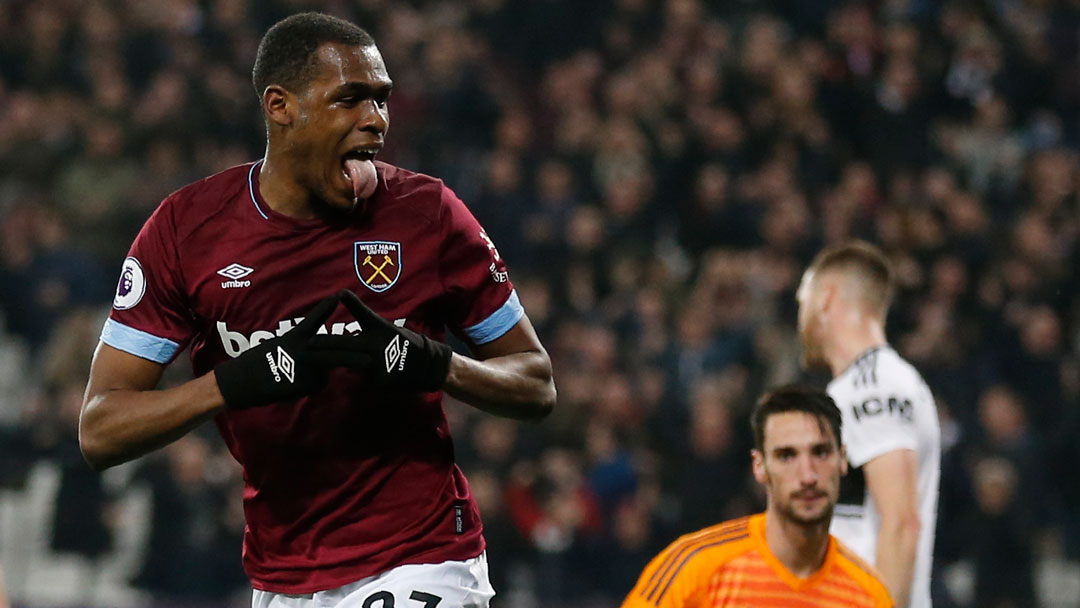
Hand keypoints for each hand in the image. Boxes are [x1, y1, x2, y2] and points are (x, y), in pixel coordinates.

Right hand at [214, 294, 369, 407]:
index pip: (314, 320)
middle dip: (353, 357)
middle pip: (333, 352)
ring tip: (300, 374)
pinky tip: (292, 384)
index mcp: (296, 336)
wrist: (244, 380)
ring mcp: (306, 368)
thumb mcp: (281, 346)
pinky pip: (316, 384)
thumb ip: (302, 346)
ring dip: (321, 373)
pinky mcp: (305, 384)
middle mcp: (304, 350)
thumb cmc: (259, 361)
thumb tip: (316, 354)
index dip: (326, 308)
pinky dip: (309, 384)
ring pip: (325, 371)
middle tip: (370, 360)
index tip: (337, 297)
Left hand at [311, 289, 452, 391]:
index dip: (352, 303)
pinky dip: (366, 376)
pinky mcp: (380, 379)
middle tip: (309, 344)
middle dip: (326, 344)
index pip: (363, 313)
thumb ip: (367, 329)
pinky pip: (365, 377)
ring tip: (333, 363)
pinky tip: (378, 374)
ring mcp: (378, 363)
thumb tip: (352, 333)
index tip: (339, 294)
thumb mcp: (388, 330)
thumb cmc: (406, 344)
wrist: (427, 365)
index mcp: (380, 330)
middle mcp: (377, 345)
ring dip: (344, 363)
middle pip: (346, 344)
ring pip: (353, 364)